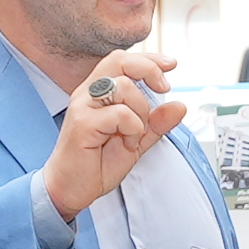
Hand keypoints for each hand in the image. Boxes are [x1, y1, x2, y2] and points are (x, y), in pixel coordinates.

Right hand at [35, 49, 186, 221]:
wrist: (70, 188)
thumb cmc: (95, 164)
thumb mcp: (136, 141)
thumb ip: (155, 123)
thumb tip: (179, 106)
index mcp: (98, 93)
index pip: (122, 60)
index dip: (149, 59)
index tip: (170, 65)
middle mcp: (88, 94)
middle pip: (120, 62)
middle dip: (149, 71)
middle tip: (162, 89)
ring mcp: (83, 106)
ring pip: (123, 87)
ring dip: (140, 111)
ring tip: (135, 133)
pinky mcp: (82, 123)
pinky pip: (119, 114)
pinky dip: (132, 128)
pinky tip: (126, 142)